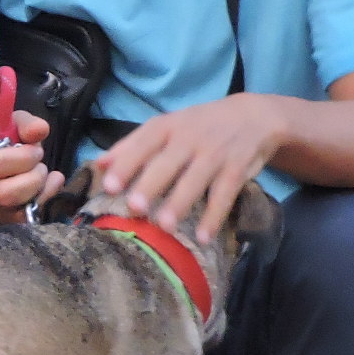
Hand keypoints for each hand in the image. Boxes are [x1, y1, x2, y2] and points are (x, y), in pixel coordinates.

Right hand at [0, 107, 61, 223]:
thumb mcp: (2, 127)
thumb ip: (23, 122)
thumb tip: (41, 130)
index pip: (0, 164)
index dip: (23, 155)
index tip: (29, 144)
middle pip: (10, 192)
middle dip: (33, 172)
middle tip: (35, 159)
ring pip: (22, 206)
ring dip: (39, 185)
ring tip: (38, 172)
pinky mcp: (6, 220)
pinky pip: (32, 214)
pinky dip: (46, 195)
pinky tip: (50, 182)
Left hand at [91, 94, 283, 242]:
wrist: (254, 116)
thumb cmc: (198, 126)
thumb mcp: (167, 127)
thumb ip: (133, 145)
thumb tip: (99, 163)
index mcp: (167, 126)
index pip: (143, 143)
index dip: (126, 163)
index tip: (108, 185)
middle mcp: (189, 138)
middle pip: (167, 163)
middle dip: (150, 185)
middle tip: (133, 207)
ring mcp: (215, 154)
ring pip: (195, 180)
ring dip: (179, 203)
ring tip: (164, 227)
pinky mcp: (237, 169)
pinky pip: (224, 194)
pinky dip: (214, 216)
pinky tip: (203, 237)